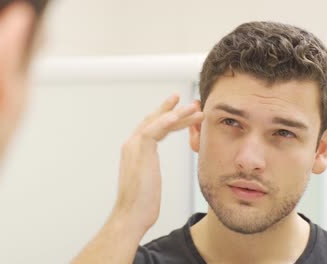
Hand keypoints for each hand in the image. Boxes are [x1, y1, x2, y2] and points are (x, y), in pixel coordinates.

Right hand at [112, 94, 203, 235]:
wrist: (131, 215)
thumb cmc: (141, 204)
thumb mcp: (148, 182)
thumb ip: (148, 171)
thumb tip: (152, 175)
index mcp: (134, 151)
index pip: (152, 128)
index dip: (168, 119)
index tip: (182, 114)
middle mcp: (132, 144)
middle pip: (154, 120)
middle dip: (173, 109)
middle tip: (190, 102)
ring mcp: (134, 146)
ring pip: (157, 121)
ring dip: (177, 113)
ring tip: (195, 107)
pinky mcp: (139, 150)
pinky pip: (153, 129)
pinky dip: (166, 121)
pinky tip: (179, 116)